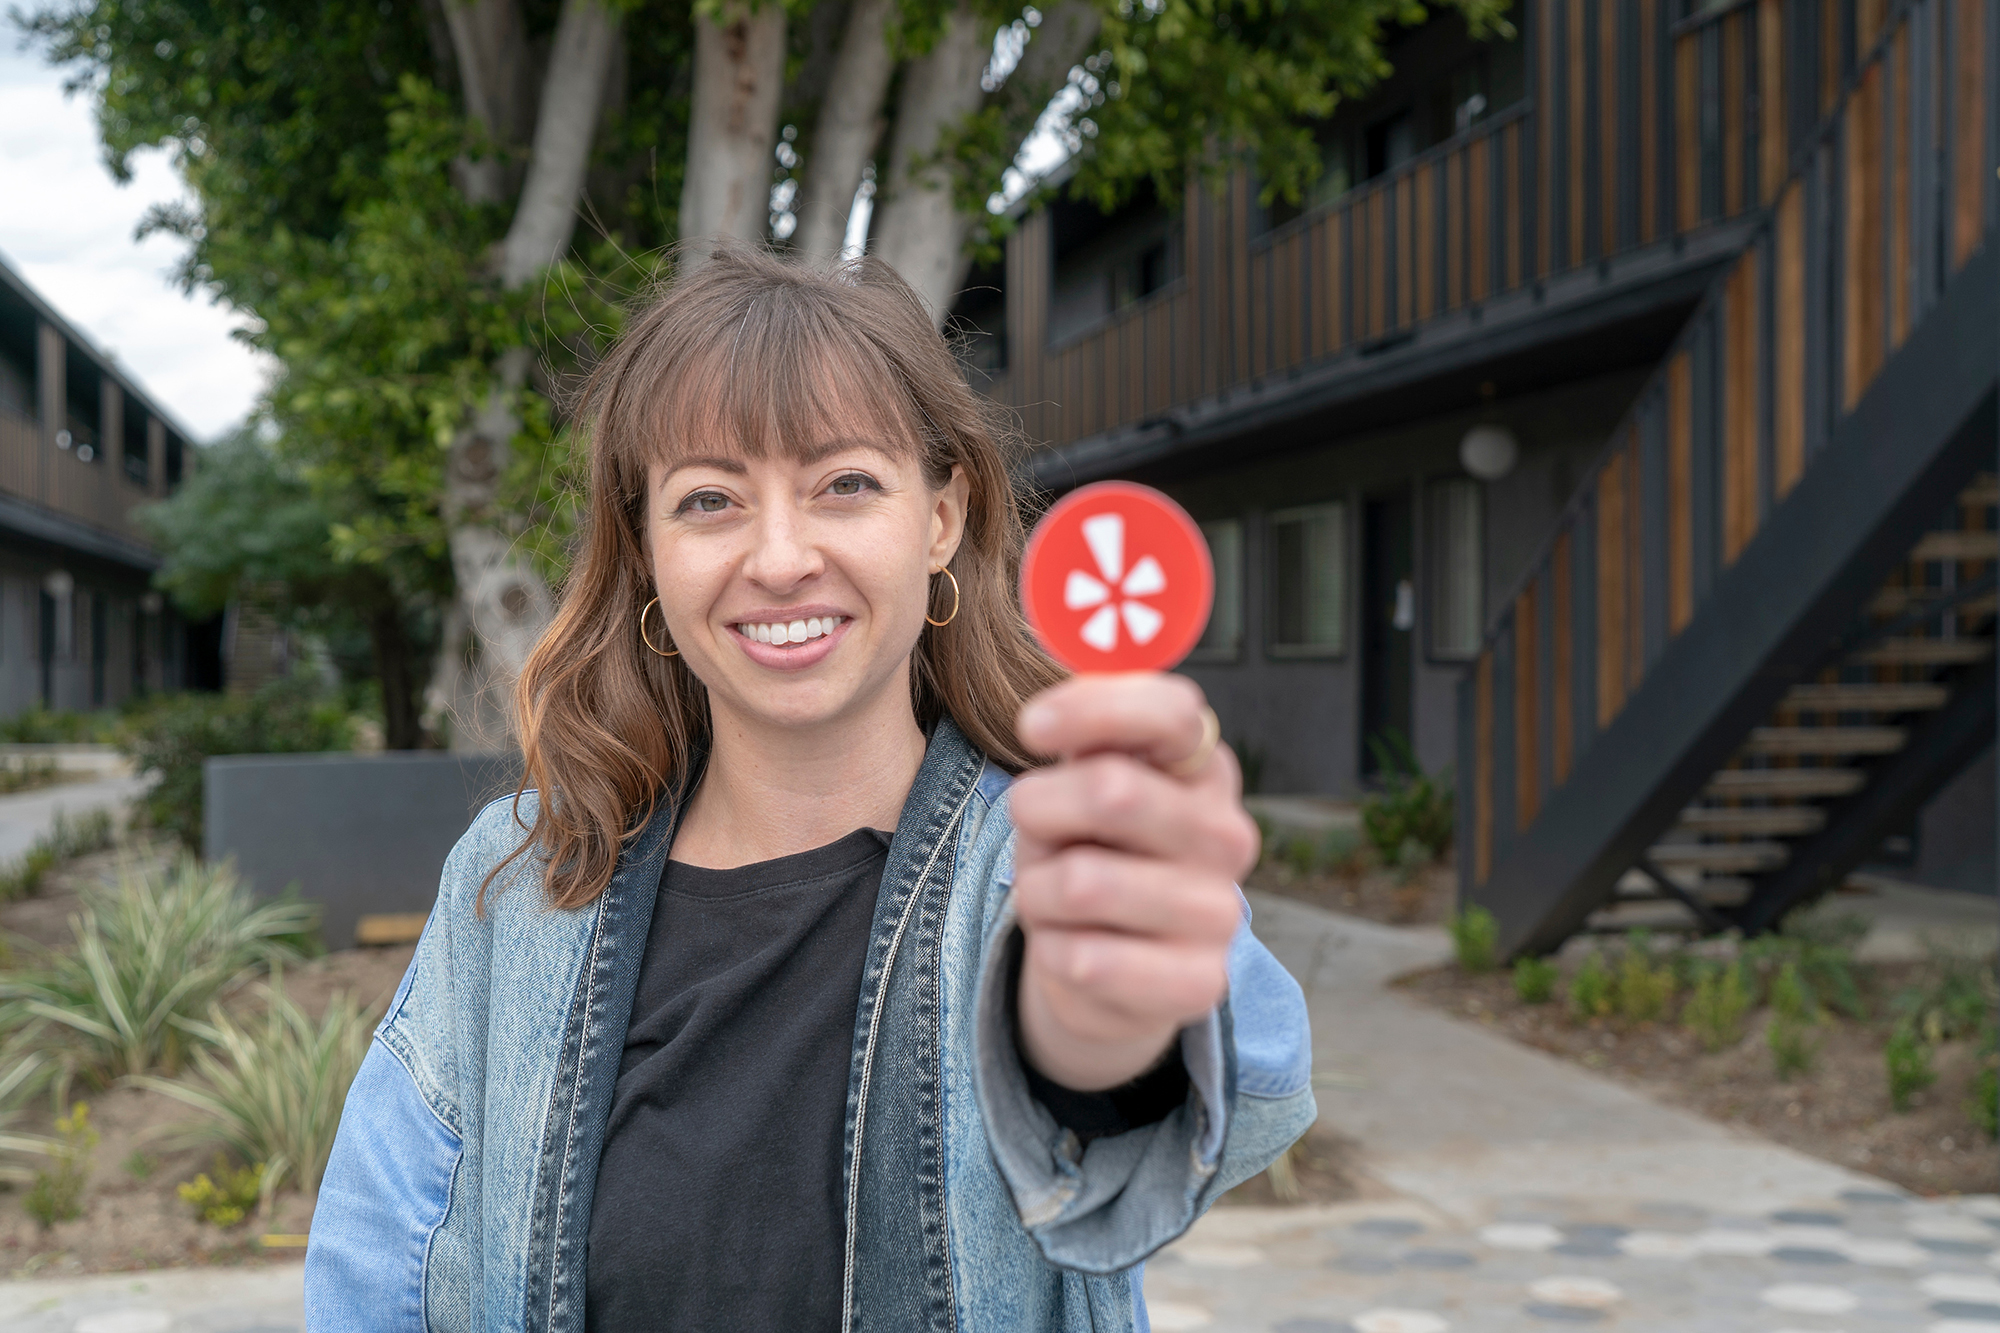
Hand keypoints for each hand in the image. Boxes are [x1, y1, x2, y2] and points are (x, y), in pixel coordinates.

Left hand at [1009, 673, 1258, 1091]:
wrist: (1109, 968)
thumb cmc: (1088, 847)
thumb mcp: (1081, 772)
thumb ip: (1086, 709)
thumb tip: (1076, 620)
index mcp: (1202, 766)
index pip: (1171, 710)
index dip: (1093, 709)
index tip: (1032, 726)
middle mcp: (1227, 833)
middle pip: (1110, 790)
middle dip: (1041, 809)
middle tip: (1038, 828)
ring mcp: (1221, 912)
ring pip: (1081, 881)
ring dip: (1038, 889)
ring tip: (1057, 894)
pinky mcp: (1199, 984)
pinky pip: (1084, 958)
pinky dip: (1054, 951)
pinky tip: (1076, 949)